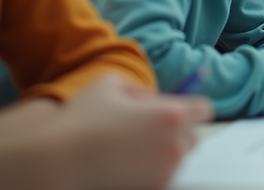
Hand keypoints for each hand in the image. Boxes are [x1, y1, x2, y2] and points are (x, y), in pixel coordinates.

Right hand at [0, 74, 211, 189]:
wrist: (59, 160)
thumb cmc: (83, 118)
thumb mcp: (110, 84)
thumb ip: (139, 89)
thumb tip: (151, 100)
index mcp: (172, 114)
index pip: (204, 109)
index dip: (191, 107)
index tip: (178, 110)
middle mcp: (175, 144)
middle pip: (194, 137)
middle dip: (177, 132)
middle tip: (148, 130)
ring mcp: (165, 171)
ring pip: (177, 159)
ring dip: (164, 153)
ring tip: (131, 149)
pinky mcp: (153, 189)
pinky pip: (162, 178)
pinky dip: (151, 172)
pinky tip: (127, 165)